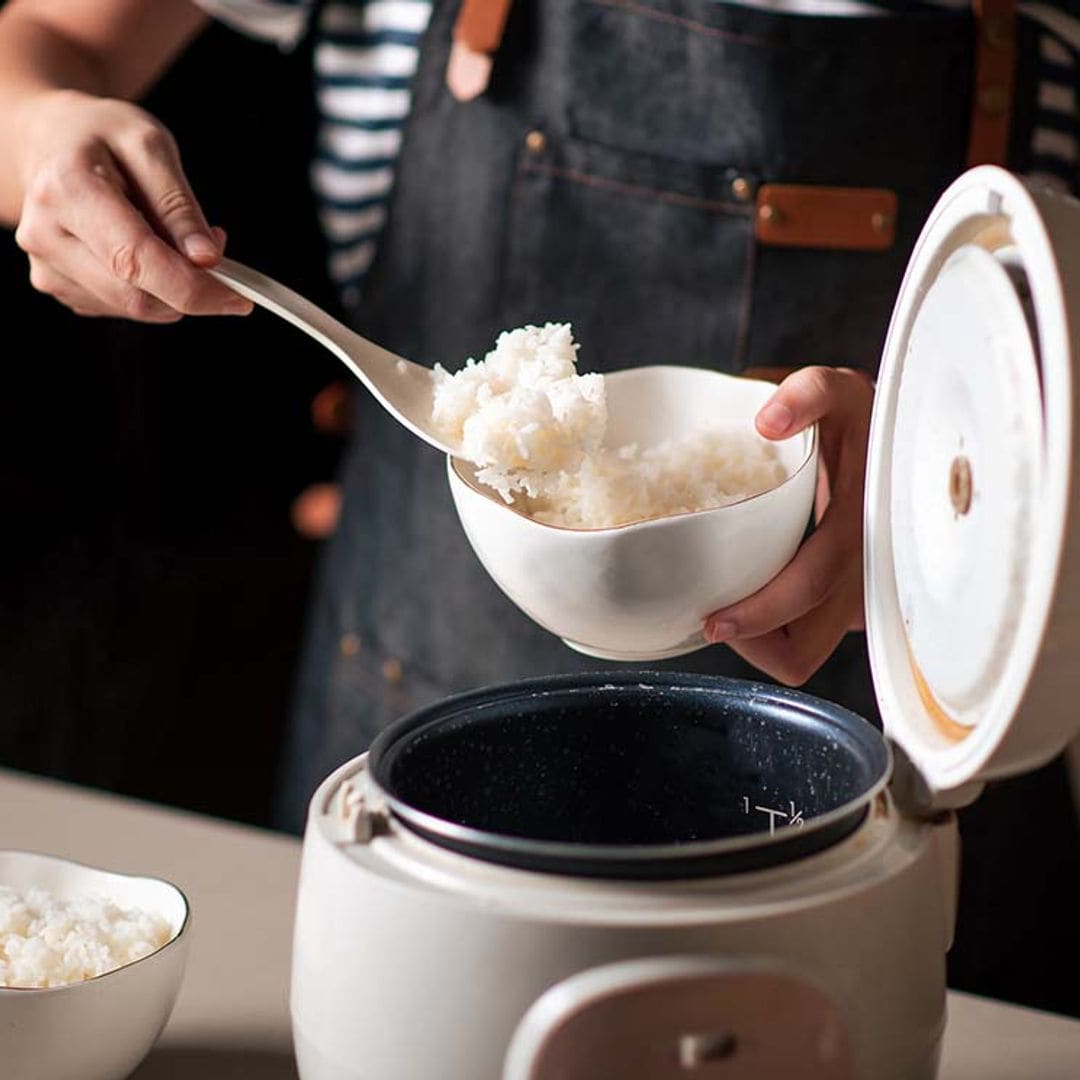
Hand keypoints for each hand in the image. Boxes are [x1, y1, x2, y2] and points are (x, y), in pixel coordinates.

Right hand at [13, 90, 249, 321]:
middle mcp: (45, 234)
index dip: (194, 289)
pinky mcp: (56, 284)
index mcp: (67, 190)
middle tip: (213, 252)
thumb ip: (179, 206)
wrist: (49, 139)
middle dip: (192, 288)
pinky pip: (120, 307)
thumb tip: (206, 259)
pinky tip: (148, 253)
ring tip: (174, 239)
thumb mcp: (150, 146)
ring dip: (172, 288)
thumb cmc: (102, 136)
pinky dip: (151, 290)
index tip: (239, 299)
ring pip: (133, 308)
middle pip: (137, 295)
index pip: (138, 260)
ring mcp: (46, 264)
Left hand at [703, 366, 873, 684]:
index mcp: (863, 528)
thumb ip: (809, 394)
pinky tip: (751, 590)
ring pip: (803, 654)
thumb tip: (768, 421)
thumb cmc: (863, 423)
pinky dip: (774, 629)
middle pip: (802, 652)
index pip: (809, 590)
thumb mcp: (841, 393)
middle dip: (751, 643)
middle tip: (711, 611)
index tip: (712, 620)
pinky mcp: (849, 607)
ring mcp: (860, 599)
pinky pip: (807, 639)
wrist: (901, 447)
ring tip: (727, 599)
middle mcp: (866, 576)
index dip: (759, 615)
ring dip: (761, 640)